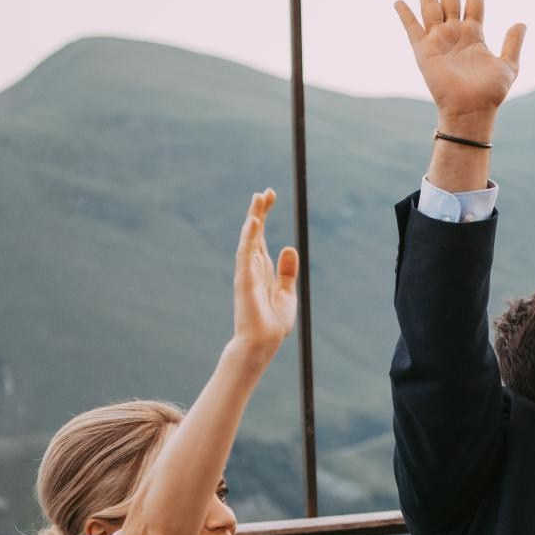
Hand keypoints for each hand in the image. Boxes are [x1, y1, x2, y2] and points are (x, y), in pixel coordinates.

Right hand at [231, 189, 300, 357]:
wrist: (263, 343)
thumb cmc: (272, 322)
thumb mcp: (287, 292)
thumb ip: (287, 271)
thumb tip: (289, 247)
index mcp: (262, 268)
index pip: (261, 235)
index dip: (264, 214)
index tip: (270, 195)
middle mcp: (252, 266)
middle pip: (254, 232)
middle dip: (259, 210)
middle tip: (265, 191)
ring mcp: (247, 272)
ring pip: (249, 238)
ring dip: (253, 217)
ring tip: (258, 197)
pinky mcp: (245, 280)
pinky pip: (245, 254)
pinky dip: (248, 237)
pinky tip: (252, 222)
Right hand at [394, 0, 524, 134]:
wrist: (471, 110)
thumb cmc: (490, 93)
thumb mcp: (508, 65)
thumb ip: (513, 43)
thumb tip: (521, 22)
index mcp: (474, 35)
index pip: (474, 2)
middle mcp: (455, 34)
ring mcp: (438, 41)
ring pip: (431, 8)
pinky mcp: (424, 51)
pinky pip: (412, 28)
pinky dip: (405, 14)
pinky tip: (399, 1)